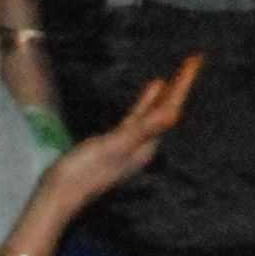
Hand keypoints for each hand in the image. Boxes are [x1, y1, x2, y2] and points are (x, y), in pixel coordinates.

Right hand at [35, 52, 202, 215]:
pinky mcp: (114, 144)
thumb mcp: (115, 145)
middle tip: (195, 60)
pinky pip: (138, 117)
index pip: (171, 109)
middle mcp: (144, 147)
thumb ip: (143, 129)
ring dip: (165, 93)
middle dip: (180, 85)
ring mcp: (130, 146)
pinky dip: (146, 102)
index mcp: (148, 146)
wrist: (57, 195)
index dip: (184, 83)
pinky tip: (149, 90)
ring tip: (176, 74)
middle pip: (167, 110)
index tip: (196, 60)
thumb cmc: (84, 172)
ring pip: (154, 113)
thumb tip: (173, 115)